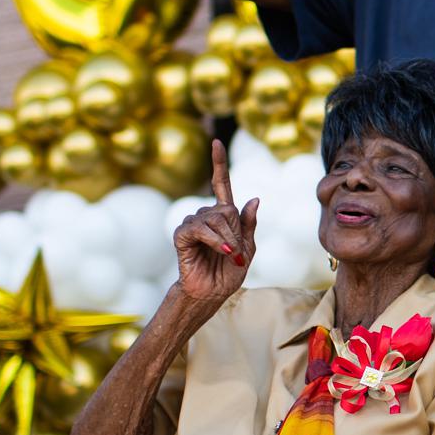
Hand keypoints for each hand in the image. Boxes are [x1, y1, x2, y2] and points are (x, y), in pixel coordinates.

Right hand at [172, 140, 259, 302]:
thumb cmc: (229, 272)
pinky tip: (221, 252)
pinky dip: (215, 241)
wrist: (212, 292)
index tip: (216, 142)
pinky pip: (200, 229)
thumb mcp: (249, 247)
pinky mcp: (181, 235)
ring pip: (215, 219)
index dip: (218, 163)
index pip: (220, 183)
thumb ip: (249, 224)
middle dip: (237, 233)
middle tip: (238, 254)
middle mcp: (206, 215)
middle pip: (226, 209)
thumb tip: (253, 198)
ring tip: (230, 256)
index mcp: (223, 216)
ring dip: (228, 240)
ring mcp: (192, 224)